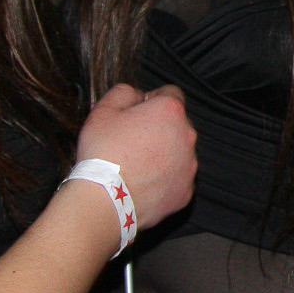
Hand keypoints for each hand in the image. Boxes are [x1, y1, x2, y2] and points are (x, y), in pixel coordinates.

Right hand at [77, 83, 197, 228]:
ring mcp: (189, 166)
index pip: (169, 93)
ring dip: (162, 153)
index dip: (150, 100)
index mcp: (171, 111)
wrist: (105, 200)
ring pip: (178, 152)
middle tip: (131, 141)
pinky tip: (142, 182)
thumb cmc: (103, 153)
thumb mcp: (103, 109)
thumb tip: (136, 95)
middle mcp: (188, 136)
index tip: (135, 114)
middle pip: (176, 124)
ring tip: (135, 165)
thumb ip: (125, 92)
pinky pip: (177, 178)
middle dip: (158, 128)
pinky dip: (164, 178)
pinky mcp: (186, 191)